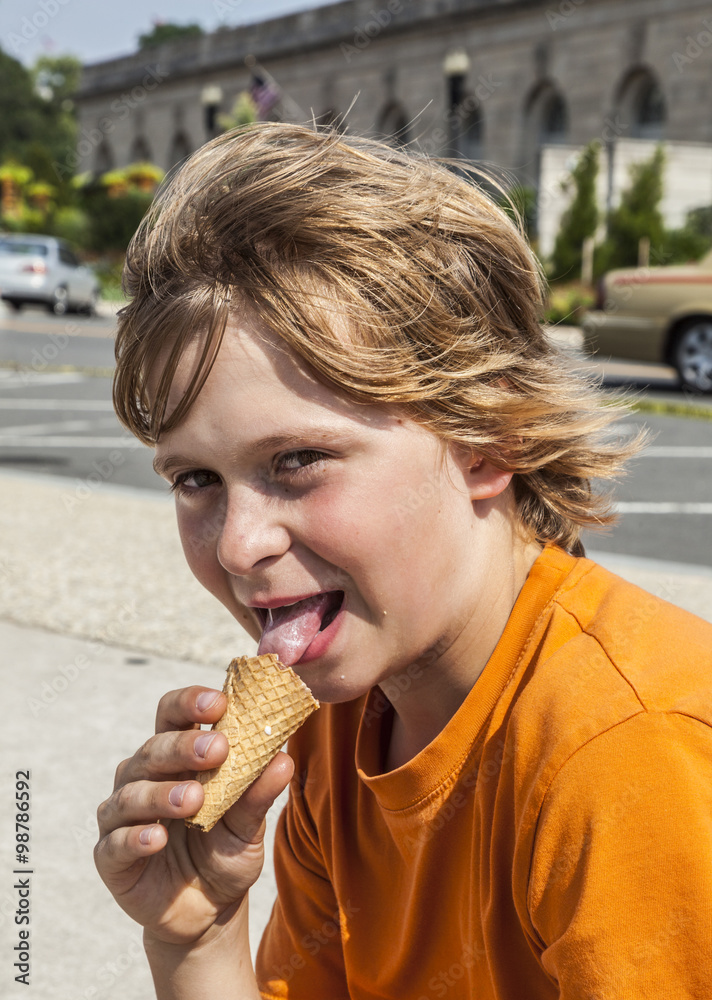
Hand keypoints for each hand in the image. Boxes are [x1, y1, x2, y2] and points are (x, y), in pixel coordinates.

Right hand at [94, 685, 293, 946]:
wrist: (209, 911)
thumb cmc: (226, 852)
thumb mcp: (249, 825)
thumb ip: (259, 794)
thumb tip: (283, 759)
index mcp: (178, 757)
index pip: (174, 715)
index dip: (190, 703)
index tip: (219, 703)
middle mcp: (145, 777)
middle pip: (154, 749)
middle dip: (184, 746)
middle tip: (218, 749)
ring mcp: (124, 815)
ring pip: (132, 793)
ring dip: (162, 793)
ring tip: (193, 800)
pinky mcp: (110, 856)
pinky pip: (114, 842)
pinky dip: (134, 837)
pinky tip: (156, 838)